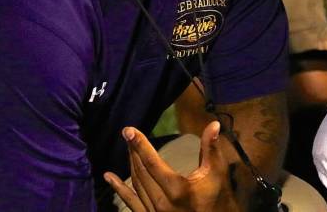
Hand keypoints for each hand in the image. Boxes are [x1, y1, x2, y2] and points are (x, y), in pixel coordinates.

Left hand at [106, 121, 241, 211]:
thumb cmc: (216, 196)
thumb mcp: (217, 172)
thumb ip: (211, 148)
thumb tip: (214, 124)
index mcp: (177, 190)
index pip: (153, 163)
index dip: (140, 145)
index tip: (128, 130)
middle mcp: (161, 202)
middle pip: (141, 172)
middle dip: (134, 150)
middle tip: (127, 133)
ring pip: (136, 184)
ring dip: (130, 164)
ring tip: (128, 146)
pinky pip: (131, 201)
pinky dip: (119, 189)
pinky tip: (109, 177)